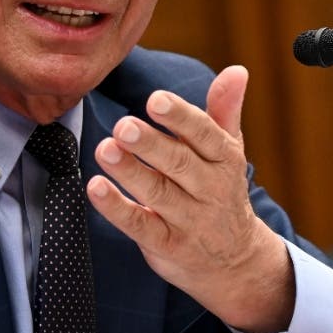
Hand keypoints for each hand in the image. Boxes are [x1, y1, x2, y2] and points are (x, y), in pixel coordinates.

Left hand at [86, 65, 293, 332]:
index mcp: (224, 160)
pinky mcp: (167, 246)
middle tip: (123, 125)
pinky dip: (117, 208)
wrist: (235, 262)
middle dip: (151, 144)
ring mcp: (189, 221)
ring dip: (129, 172)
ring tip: (104, 149)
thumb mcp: (228, 151)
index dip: (180, 117)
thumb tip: (236, 70)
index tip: (155, 99)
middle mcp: (210, 190)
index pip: (205, 134)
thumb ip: (224, 111)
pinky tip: (95, 188)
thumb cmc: (221, 192)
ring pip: (158, 193)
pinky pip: (140, 226)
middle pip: (179, 164)